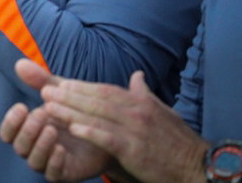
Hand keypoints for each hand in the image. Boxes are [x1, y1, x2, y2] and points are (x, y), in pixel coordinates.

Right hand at [0, 59, 112, 181]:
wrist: (109, 131)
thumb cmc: (77, 111)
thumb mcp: (60, 93)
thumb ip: (40, 80)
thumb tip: (20, 63)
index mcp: (29, 129)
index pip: (8, 132)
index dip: (10, 122)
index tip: (22, 106)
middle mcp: (35, 147)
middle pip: (19, 146)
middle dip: (26, 131)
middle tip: (40, 115)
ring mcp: (49, 161)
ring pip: (33, 161)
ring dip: (40, 145)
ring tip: (52, 130)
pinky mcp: (65, 173)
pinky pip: (52, 174)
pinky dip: (54, 162)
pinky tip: (61, 148)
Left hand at [41, 69, 208, 182]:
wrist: (198, 166)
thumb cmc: (176, 140)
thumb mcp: (161, 111)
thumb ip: (143, 93)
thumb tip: (136, 75)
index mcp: (140, 101)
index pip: (104, 89)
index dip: (80, 86)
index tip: (57, 83)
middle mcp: (137, 111)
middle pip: (96, 99)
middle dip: (68, 94)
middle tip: (44, 90)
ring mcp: (136, 130)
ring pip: (98, 116)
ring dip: (70, 110)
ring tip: (47, 106)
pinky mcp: (136, 150)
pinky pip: (108, 139)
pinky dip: (90, 132)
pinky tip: (72, 129)